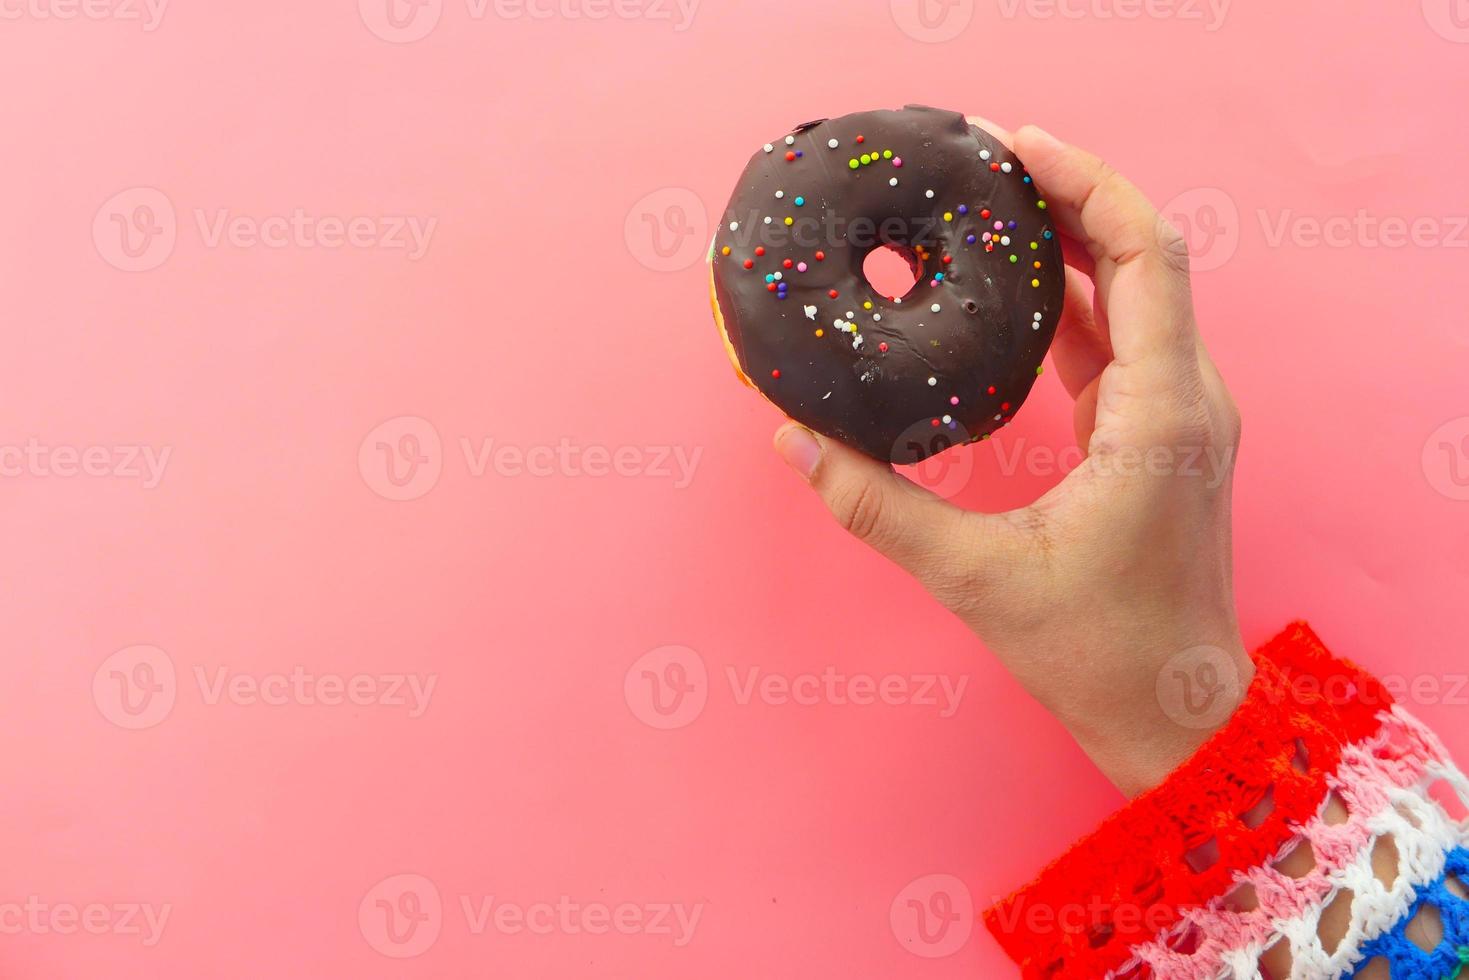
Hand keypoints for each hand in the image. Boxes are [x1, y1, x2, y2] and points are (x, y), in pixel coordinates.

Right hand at [773, 122, 1251, 796]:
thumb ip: (878, 508)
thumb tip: (795, 443)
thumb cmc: (1100, 654)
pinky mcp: (1160, 436)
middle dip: (1069, 197)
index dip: (1086, 185)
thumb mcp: (976, 580)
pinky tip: (1011, 290)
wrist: (1179, 717)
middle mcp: (1188, 399)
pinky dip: (1071, 302)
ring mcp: (1181, 416)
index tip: (1016, 148)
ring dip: (1070, 246)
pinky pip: (1121, 341)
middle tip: (985, 162)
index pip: (1142, 255)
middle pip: (1140, 256)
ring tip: (991, 209)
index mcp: (1162, 415)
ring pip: (1134, 295)